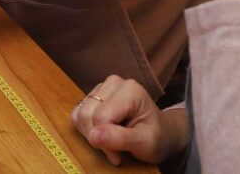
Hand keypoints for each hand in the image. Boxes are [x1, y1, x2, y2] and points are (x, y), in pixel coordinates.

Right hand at [70, 75, 188, 165]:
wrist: (161, 133)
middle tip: (114, 151)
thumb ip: (120, 138)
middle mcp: (114, 83)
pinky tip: (101, 133)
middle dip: (96, 137)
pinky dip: (85, 128)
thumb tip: (93, 136)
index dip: (105, 140)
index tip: (118, 156)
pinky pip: (78, 112)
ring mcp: (102, 87)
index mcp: (130, 90)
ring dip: (90, 133)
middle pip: (88, 113)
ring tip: (109, 142)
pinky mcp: (93, 95)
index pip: (102, 116)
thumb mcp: (145, 143)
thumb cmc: (157, 137)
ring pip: (80, 113)